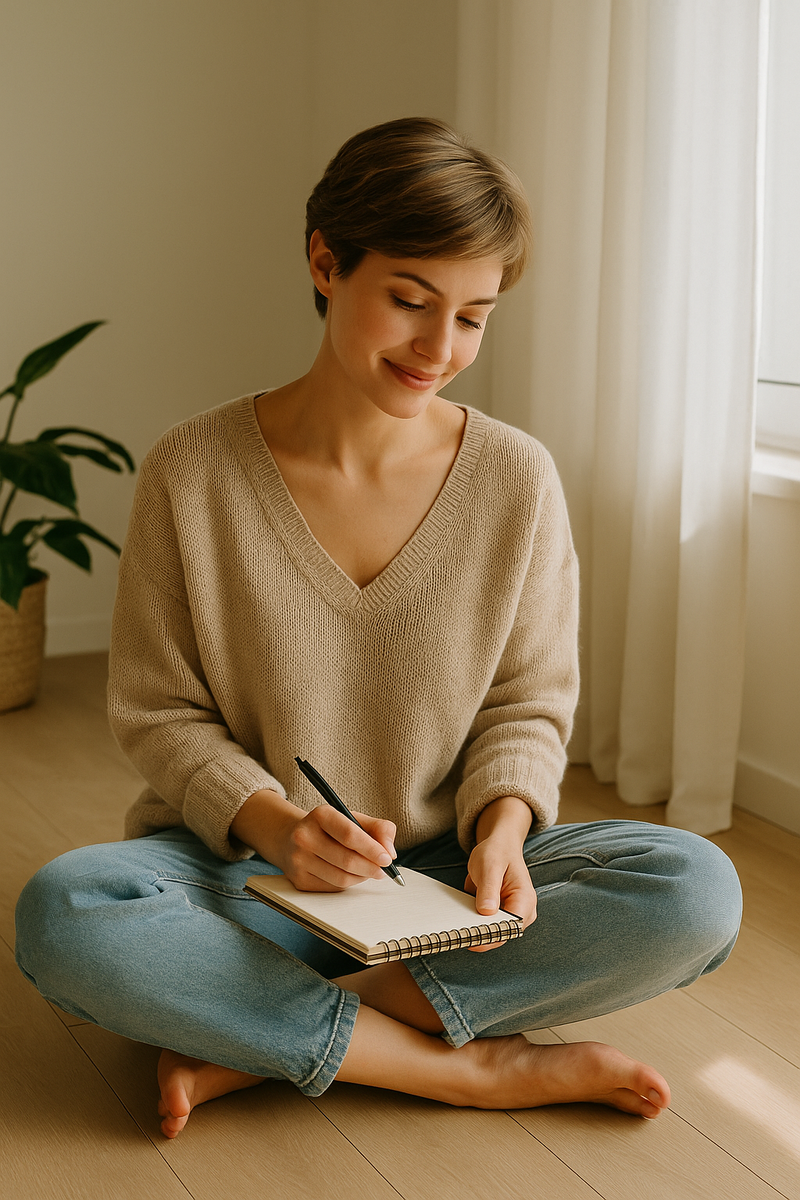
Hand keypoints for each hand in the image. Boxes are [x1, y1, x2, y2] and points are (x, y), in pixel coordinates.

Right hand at [231, 788, 396, 891]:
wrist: (290, 837)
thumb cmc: (329, 828)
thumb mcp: (353, 818)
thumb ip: (379, 829)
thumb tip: (391, 852)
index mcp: (320, 815)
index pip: (349, 834)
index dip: (372, 849)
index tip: (387, 859)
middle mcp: (304, 837)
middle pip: (347, 860)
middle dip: (371, 868)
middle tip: (384, 870)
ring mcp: (299, 860)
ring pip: (341, 878)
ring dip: (361, 877)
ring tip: (369, 871)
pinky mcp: (299, 880)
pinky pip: (333, 888)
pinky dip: (349, 884)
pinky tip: (351, 875)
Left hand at [463, 796, 536, 950]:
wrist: (498, 847)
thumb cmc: (497, 853)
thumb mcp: (490, 866)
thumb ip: (489, 889)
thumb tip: (486, 912)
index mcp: (525, 899)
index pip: (509, 928)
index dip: (490, 935)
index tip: (469, 934)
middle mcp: (523, 911)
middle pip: (501, 935)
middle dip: (479, 934)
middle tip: (457, 931)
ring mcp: (512, 915)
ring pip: (493, 934)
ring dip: (475, 930)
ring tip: (457, 925)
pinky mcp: (501, 916)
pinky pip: (487, 927)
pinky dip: (473, 924)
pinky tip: (460, 919)